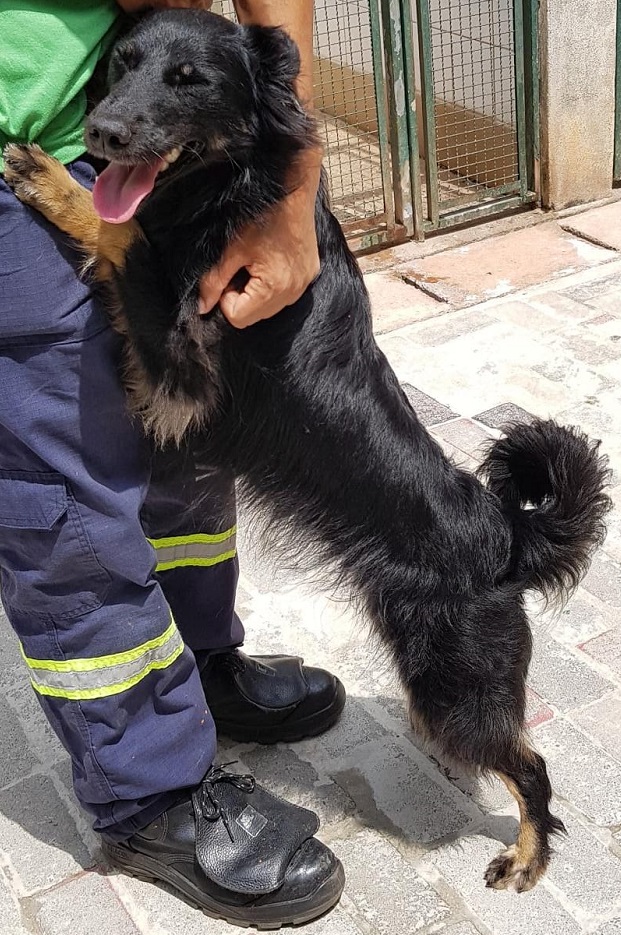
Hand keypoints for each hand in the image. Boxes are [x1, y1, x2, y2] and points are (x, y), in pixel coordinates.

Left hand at [198, 150, 321, 328]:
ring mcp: (304, 284)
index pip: (238, 318)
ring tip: (256, 262)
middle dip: (241, 297)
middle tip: (240, 266)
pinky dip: (273, 284)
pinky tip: (270, 260)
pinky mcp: (310, 274)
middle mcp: (293, 291)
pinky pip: (285, 294)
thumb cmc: (261, 214)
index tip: (228, 273)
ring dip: (257, 292)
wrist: (293, 188)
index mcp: (274, 287)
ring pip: (270, 308)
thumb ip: (213, 281)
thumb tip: (201, 307)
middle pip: (255, 316)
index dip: (226, 299)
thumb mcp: (230, 249)